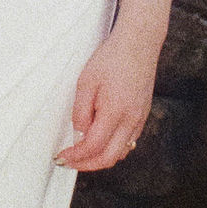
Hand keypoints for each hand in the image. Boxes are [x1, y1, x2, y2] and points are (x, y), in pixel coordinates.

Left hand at [55, 28, 158, 173]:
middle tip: (70, 162)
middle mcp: (131, 120)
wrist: (138, 43)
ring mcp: (140, 118)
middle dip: (86, 165)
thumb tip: (79, 134)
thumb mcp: (86, 82)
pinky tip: (101, 142)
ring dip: (100, 158)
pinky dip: (113, 148)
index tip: (63, 156)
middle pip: (109, 158)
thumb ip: (81, 112)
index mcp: (115, 112)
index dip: (76, 156)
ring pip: (121, 153)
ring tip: (82, 154)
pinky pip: (129, 141)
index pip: (93, 147)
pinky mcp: (143, 115)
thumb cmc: (113, 57)